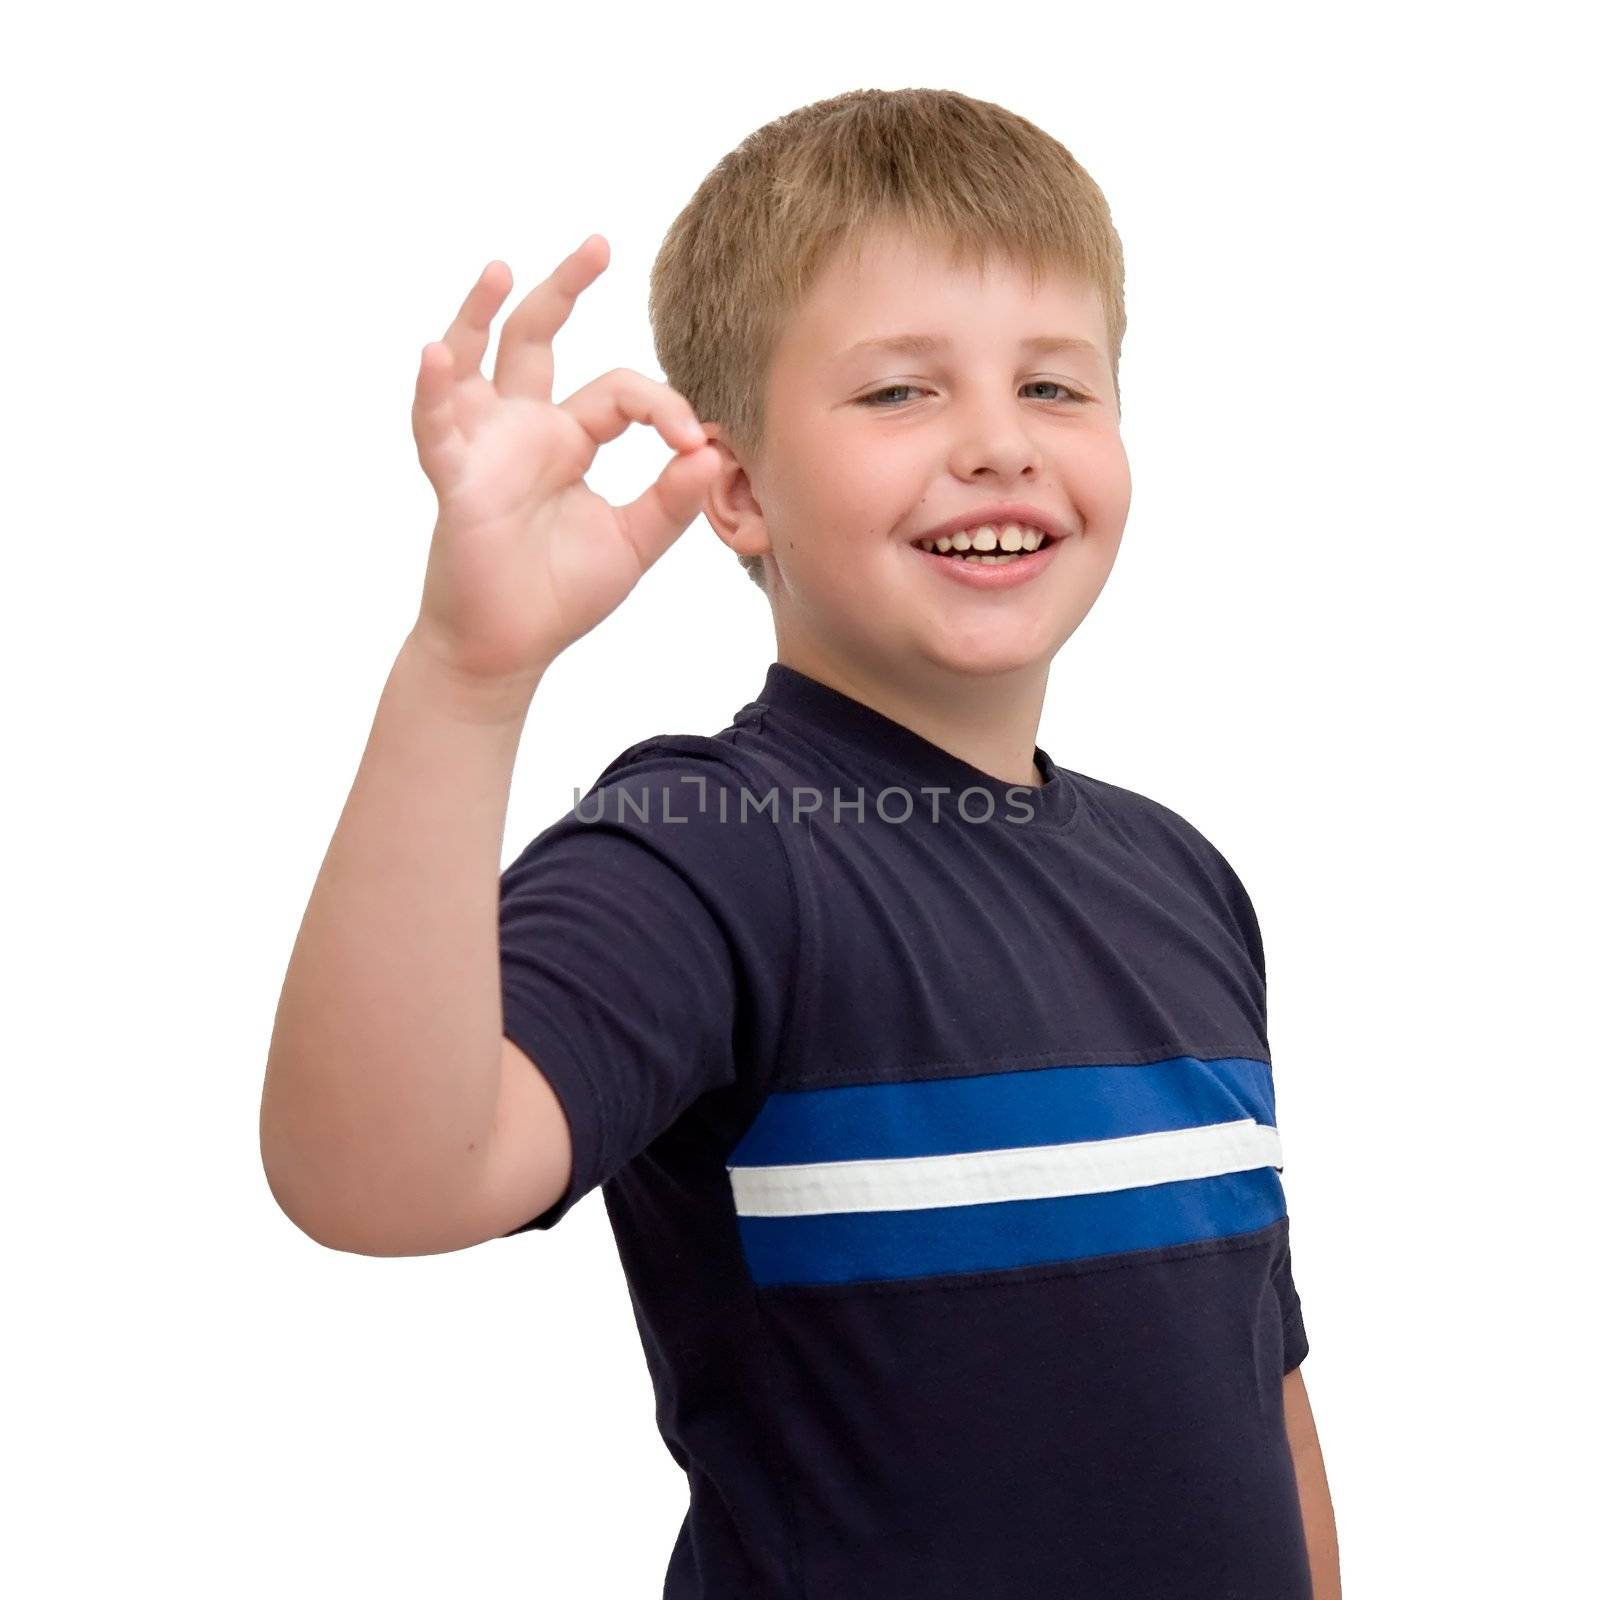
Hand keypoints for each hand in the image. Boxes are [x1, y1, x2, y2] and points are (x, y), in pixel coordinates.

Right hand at [408, 236, 720, 684]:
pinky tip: (436, 353)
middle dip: (565, 290)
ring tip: (499, 268)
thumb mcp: (633, 544)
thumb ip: (672, 500)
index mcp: (569, 442)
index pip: (619, 394)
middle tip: (599, 244)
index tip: (690, 441)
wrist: (509, 648)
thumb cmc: (559, 594)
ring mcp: (484, 448)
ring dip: (480, 313)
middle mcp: (523, 431)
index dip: (659, 406)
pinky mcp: (455, 478)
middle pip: (537, 340)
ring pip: (476, 362)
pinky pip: (436, 426)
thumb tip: (713, 451)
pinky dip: (433, 390)